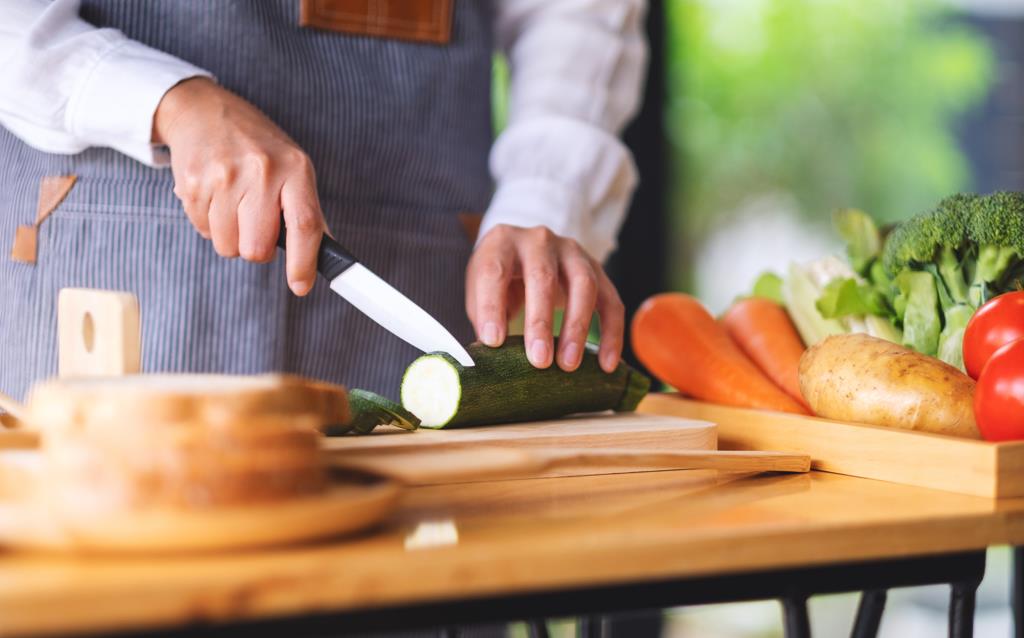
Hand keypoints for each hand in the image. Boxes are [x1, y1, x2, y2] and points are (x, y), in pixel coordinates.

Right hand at [153, 78, 324, 295]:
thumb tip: (322, 256)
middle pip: (258, 248)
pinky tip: (214, 196)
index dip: (303, 263)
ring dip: (230, 235)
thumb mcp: (292, 167)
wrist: (204, 110)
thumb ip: (305, 210)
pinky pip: (203, 230)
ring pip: (228, 245)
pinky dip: (209, 222)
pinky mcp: (193, 183)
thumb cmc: (256, 146)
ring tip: (232, 204)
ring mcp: (224, 176)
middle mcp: (262, 171)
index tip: (300, 286)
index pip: (305, 225)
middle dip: (256, 248)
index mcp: (294, 169)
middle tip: (255, 224)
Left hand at [466, 224, 624, 372]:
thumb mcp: (480, 293)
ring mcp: (572, 252)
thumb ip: (485, 321)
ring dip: (577, 327)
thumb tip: (490, 363)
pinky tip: (606, 363)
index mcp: (501, 243)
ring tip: (568, 364)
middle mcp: (538, 241)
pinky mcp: (597, 269)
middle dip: (540, 322)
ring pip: (583, 284)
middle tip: (539, 360)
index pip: (494, 272)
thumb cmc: (500, 279)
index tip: (494, 342)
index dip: (492, 307)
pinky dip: (611, 334)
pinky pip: (611, 301)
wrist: (524, 252)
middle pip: (542, 277)